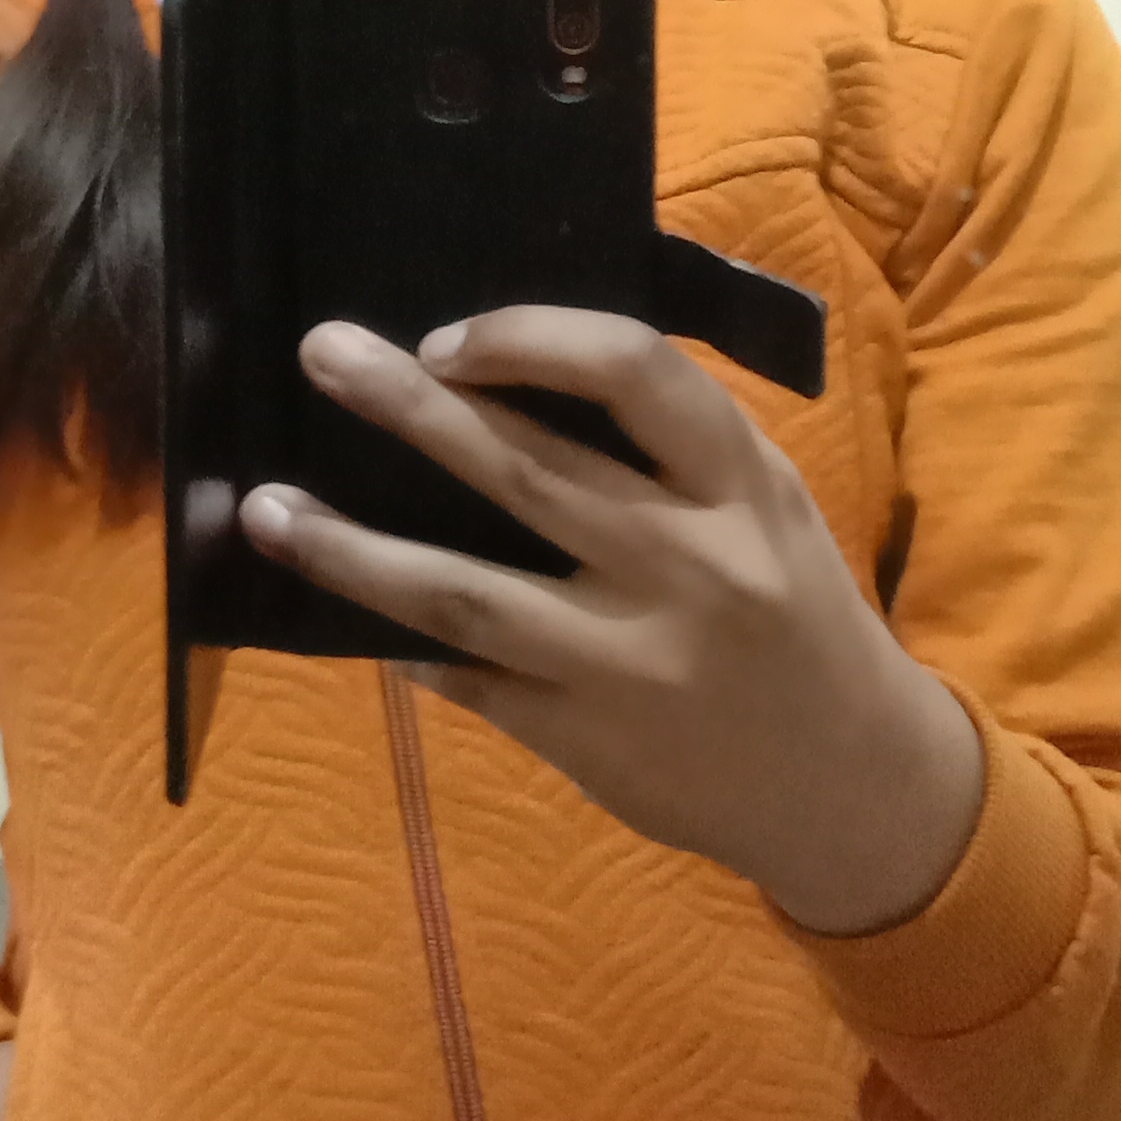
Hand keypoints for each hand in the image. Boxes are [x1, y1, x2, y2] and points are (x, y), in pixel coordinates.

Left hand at [241, 312, 984, 937]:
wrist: (854, 784)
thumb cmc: (796, 614)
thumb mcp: (768, 509)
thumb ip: (668, 452)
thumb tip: (499, 382)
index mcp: (742, 487)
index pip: (636, 373)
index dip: (532, 337)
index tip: (447, 337)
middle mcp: (689, 568)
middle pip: (525, 470)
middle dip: (410, 406)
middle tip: (320, 352)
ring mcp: (630, 662)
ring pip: (462, 593)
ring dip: (351, 548)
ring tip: (265, 509)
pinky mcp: (586, 740)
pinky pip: (467, 678)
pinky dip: (401, 642)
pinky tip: (342, 616)